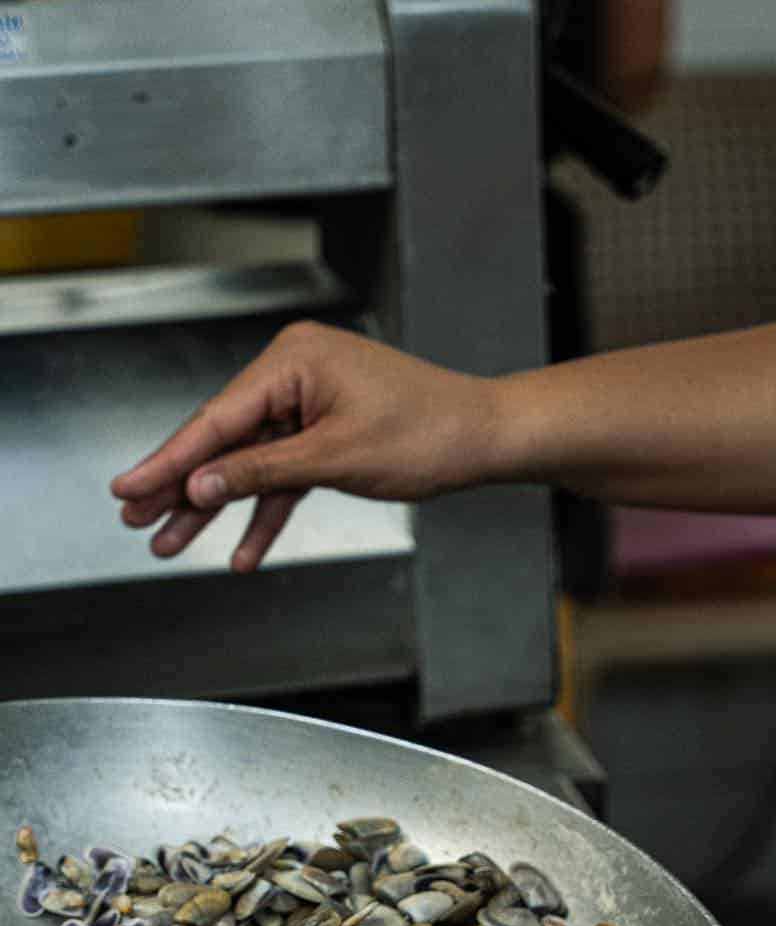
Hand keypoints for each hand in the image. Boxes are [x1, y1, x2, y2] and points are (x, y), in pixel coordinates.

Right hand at [110, 323, 492, 571]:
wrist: (484, 438)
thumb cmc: (428, 433)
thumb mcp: (337, 458)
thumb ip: (265, 472)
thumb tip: (203, 483)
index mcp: (293, 361)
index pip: (216, 418)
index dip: (168, 458)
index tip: (128, 487)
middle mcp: (295, 374)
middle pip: (223, 439)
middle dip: (180, 485)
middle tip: (136, 519)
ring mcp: (310, 404)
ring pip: (250, 463)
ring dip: (216, 508)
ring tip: (171, 542)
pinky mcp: (325, 433)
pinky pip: (284, 476)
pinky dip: (267, 512)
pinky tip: (242, 551)